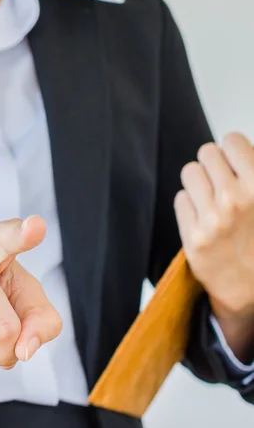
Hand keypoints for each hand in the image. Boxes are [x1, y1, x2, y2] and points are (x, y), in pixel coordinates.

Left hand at [174, 133, 253, 360]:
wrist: (253, 286)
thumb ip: (253, 173)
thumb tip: (234, 146)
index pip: (232, 141)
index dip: (233, 150)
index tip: (235, 161)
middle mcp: (236, 200)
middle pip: (206, 154)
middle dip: (214, 164)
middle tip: (222, 181)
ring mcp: (212, 219)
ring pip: (190, 172)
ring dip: (199, 182)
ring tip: (212, 197)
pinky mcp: (193, 236)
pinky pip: (180, 198)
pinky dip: (189, 204)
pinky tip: (204, 217)